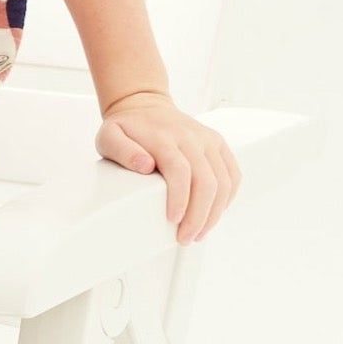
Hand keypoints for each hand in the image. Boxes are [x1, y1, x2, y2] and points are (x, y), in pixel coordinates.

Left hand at [94, 91, 239, 243]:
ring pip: (224, 180)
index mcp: (164, 137)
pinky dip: (228, 198)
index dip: (180, 198)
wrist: (144, 105)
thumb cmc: (126, 128)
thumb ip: (122, 150)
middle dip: (199, 215)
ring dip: (215, 212)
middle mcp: (191, 136)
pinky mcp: (218, 144)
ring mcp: (207, 139)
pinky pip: (233, 173)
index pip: (179, 170)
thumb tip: (145, 165)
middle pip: (206, 180)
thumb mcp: (109, 136)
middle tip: (186, 237)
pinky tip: (215, 214)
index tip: (174, 221)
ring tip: (199, 232)